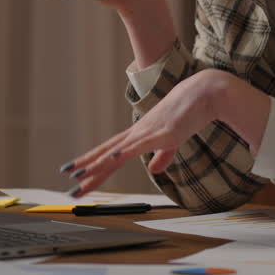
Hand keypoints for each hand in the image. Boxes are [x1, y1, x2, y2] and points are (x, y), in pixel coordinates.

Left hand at [58, 70, 269, 197]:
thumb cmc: (191, 112)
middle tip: (69, 182)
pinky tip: (109, 160)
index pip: (110, 151)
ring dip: (96, 165)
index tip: (76, 173)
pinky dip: (121, 154)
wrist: (205, 92)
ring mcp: (146, 132)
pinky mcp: (160, 133)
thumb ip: (163, 155)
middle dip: (87, 169)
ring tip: (77, 176)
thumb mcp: (175, 138)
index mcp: (140, 134)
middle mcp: (137, 132)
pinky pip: (136, 146)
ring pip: (115, 152)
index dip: (93, 162)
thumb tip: (154, 170)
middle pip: (106, 153)